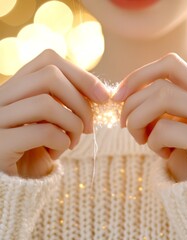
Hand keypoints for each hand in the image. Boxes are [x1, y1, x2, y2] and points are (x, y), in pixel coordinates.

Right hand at [0, 49, 108, 177]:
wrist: (13, 178)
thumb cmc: (38, 145)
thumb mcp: (54, 118)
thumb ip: (67, 101)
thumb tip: (101, 93)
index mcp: (16, 85)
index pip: (49, 60)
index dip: (81, 75)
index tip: (102, 96)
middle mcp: (0, 95)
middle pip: (50, 76)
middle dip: (81, 103)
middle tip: (90, 127)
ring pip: (46, 103)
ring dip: (73, 125)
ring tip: (73, 142)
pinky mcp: (0, 143)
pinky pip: (42, 132)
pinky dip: (61, 142)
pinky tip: (58, 153)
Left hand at [113, 53, 186, 181]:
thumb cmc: (179, 150)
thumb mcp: (166, 121)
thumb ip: (153, 103)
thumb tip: (120, 94)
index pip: (171, 64)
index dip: (140, 75)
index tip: (118, 95)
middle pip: (161, 85)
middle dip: (131, 104)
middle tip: (124, 124)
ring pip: (162, 98)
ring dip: (138, 121)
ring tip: (140, 138)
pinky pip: (165, 130)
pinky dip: (153, 142)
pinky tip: (162, 154)